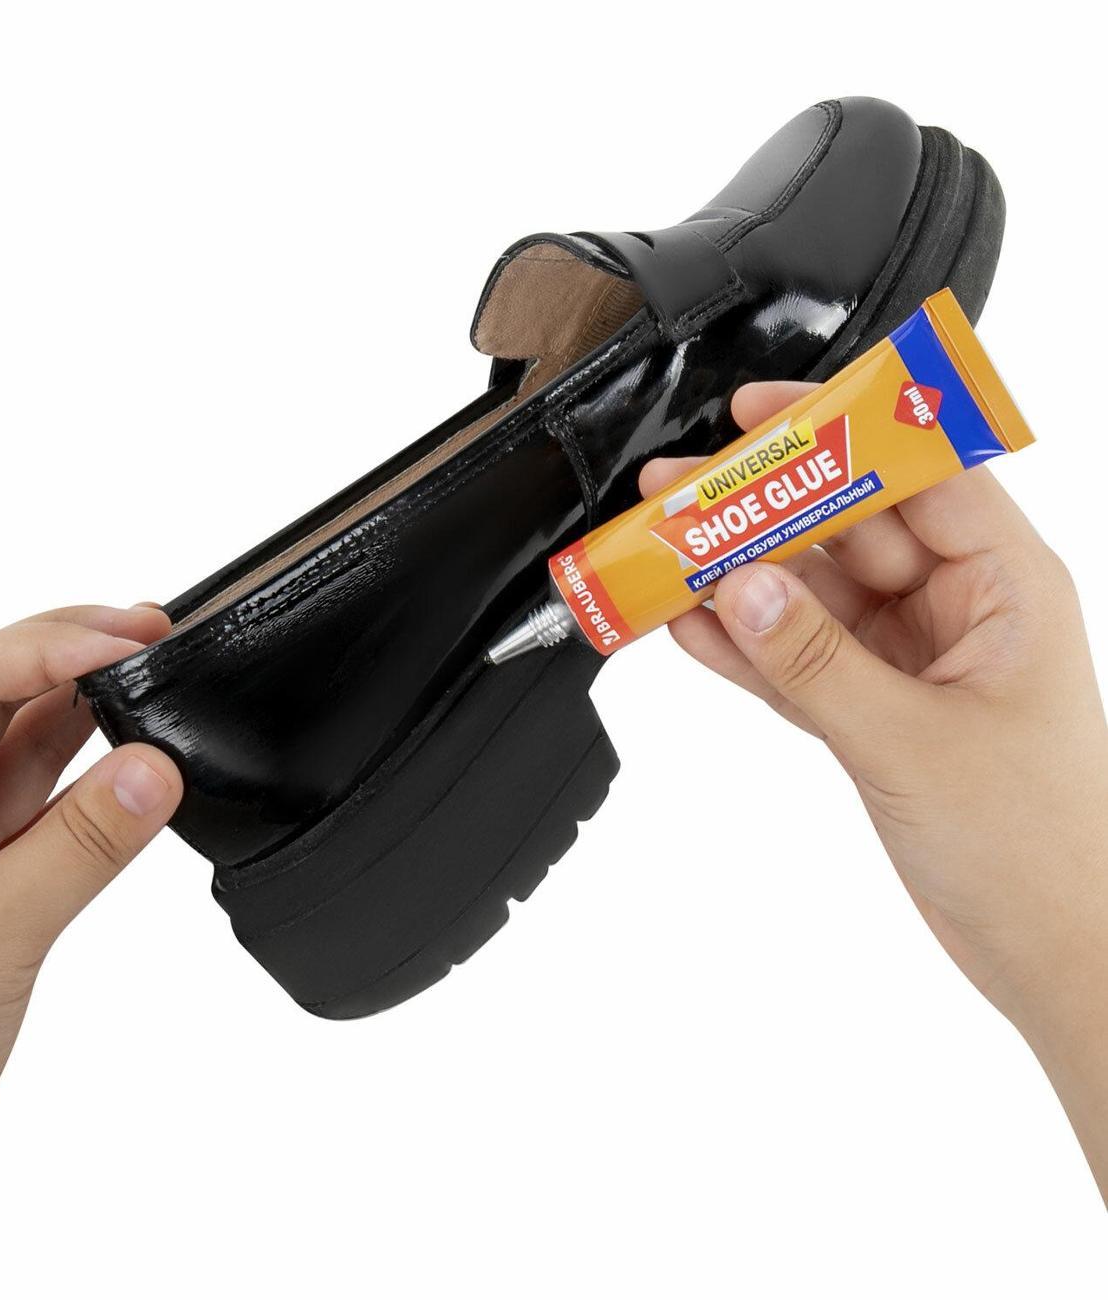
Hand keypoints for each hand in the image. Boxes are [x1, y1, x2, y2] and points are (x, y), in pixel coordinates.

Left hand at [0, 606, 182, 1297]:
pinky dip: (88, 795)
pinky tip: (131, 771)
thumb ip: (81, 846)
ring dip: (82, 724)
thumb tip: (156, 769)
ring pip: (16, 760)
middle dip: (67, 664)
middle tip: (151, 633)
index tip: (130, 634)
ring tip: (149, 678)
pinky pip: (38, 821)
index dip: (47, 646)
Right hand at [642, 382, 1107, 1199]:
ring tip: (661, 555)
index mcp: (1005, 585)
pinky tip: (688, 628)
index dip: (838, 432)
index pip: (917, 472)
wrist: (1051, 949)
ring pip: (808, 594)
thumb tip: (741, 585)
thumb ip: (817, 662)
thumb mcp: (916, 742)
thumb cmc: (1039, 846)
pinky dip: (742, 647)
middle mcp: (957, 608)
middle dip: (761, 510)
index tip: (760, 414)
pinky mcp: (870, 709)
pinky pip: (794, 659)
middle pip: (845, 529)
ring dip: (738, 579)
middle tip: (678, 493)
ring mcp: (908, 659)